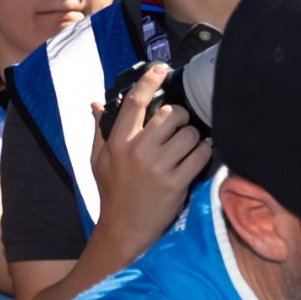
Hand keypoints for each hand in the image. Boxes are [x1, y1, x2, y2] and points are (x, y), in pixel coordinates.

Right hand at [87, 63, 212, 262]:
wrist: (125, 230)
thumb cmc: (113, 193)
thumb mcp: (98, 161)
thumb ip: (99, 131)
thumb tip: (95, 104)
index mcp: (118, 142)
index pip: (136, 101)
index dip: (150, 80)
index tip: (161, 68)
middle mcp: (138, 151)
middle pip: (171, 114)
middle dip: (180, 117)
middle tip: (179, 126)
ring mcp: (158, 167)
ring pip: (189, 133)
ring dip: (193, 137)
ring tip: (188, 146)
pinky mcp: (176, 183)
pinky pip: (201, 155)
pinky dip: (204, 152)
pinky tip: (199, 155)